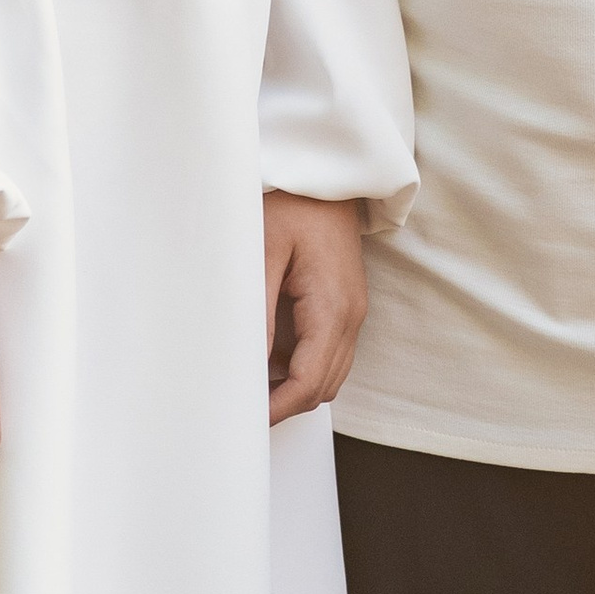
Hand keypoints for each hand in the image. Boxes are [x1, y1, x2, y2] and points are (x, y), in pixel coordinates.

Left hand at [264, 192, 366, 421]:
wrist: (327, 174)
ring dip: (295, 389)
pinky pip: (330, 354)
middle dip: (285, 405)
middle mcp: (351, 316)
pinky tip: (270, 359)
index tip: (243, 419)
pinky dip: (304, 368)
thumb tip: (249, 370)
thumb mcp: (263, 253)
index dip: (276, 409)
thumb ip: (257, 315)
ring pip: (330, 376)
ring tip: (252, 386)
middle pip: (323, 388)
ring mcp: (353, 311)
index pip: (308, 383)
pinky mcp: (346, 304)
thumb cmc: (292, 204)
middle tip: (241, 408)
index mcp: (332, 307)